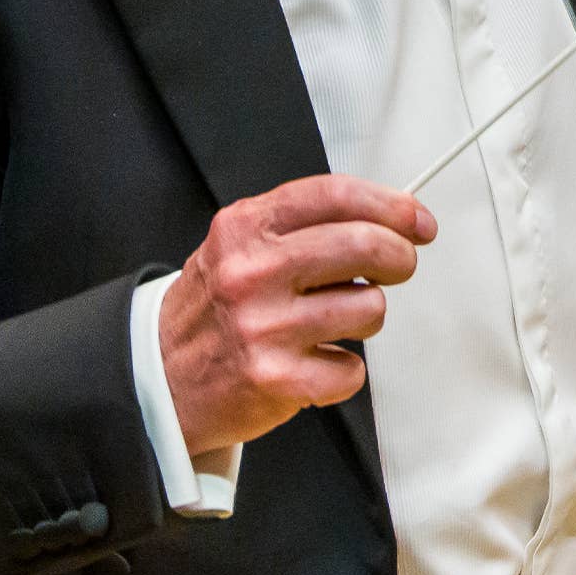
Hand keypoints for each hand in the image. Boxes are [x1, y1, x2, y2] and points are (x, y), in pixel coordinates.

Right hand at [158, 174, 436, 456]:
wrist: (158, 377)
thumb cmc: (215, 309)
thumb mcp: (239, 246)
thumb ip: (302, 226)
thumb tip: (389, 218)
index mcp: (245, 228)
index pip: (336, 195)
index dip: (390, 205)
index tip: (417, 221)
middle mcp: (252, 271)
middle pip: (364, 245)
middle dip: (398, 257)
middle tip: (398, 267)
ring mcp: (264, 326)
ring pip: (369, 307)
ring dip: (366, 316)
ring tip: (334, 323)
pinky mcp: (276, 379)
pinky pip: (353, 370)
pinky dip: (344, 372)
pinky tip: (316, 364)